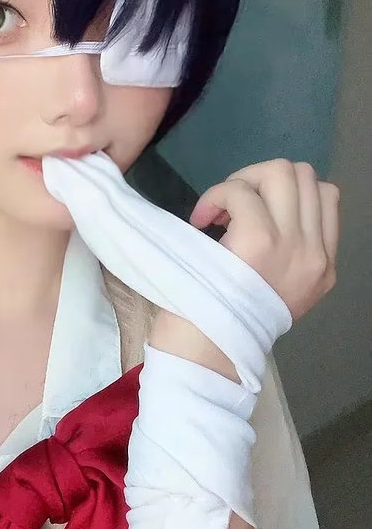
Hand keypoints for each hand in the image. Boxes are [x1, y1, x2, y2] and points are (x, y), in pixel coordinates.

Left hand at [149, 159, 338, 380]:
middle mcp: (315, 255)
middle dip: (261, 178)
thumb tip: (267, 211)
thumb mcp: (278, 294)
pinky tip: (201, 220)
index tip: (252, 213)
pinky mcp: (258, 241)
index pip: (327, 197)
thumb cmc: (227, 326)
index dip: (286, 191)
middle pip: (306, 175)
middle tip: (231, 207)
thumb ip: (287, 256)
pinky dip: (216, 195)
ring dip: (241, 181)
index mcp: (323, 267)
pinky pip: (241, 191)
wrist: (208, 357)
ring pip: (280, 171)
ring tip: (217, 211)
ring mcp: (291, 246)